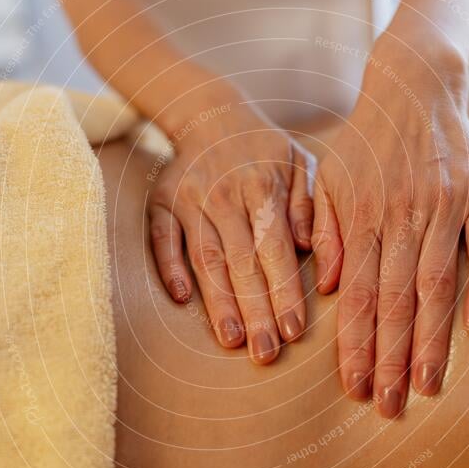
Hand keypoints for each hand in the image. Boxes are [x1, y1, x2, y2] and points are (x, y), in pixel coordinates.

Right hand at [150, 85, 314, 363]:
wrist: (211, 114)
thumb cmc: (265, 149)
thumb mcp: (299, 163)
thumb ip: (308, 205)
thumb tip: (306, 248)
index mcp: (263, 186)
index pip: (276, 249)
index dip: (285, 291)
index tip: (295, 331)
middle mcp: (225, 194)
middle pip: (241, 261)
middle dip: (255, 310)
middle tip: (266, 353)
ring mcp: (190, 199)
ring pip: (205, 257)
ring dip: (218, 301)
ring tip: (231, 340)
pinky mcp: (161, 202)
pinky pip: (162, 239)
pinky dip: (170, 267)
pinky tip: (182, 300)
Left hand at [312, 34, 468, 417]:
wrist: (411, 86)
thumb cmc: (364, 142)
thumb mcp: (329, 180)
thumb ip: (325, 232)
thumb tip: (327, 287)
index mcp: (362, 217)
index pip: (356, 295)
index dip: (354, 344)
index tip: (353, 386)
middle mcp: (403, 215)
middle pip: (395, 299)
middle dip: (390, 357)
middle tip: (388, 404)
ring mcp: (446, 204)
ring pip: (437, 283)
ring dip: (432, 339)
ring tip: (427, 385)